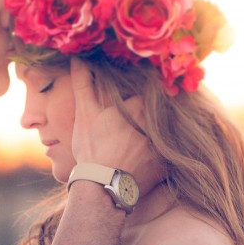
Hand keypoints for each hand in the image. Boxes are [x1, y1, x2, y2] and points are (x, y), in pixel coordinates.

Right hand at [69, 58, 159, 189]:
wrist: (100, 187)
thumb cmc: (92, 148)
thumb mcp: (85, 113)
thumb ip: (83, 84)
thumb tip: (78, 58)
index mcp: (137, 108)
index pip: (143, 96)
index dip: (135, 101)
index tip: (128, 108)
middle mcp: (154, 125)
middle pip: (155, 116)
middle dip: (146, 121)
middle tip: (129, 131)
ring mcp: (161, 147)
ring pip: (162, 137)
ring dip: (153, 139)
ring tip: (135, 148)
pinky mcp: (164, 168)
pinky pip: (166, 160)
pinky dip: (156, 161)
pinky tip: (142, 164)